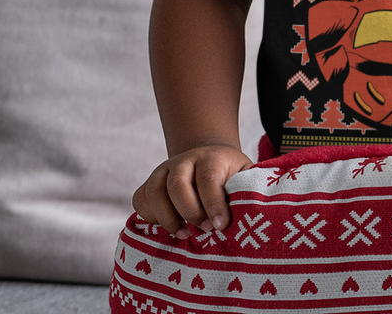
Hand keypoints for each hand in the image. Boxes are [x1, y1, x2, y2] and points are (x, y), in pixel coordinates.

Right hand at [132, 144, 253, 238]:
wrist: (209, 159)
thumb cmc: (231, 175)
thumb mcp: (245, 176)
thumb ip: (246, 190)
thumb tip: (250, 213)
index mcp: (211, 157)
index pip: (208, 178)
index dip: (213, 203)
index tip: (220, 225)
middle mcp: (184, 161)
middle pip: (177, 184)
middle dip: (190, 212)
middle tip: (204, 230)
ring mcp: (163, 170)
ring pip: (154, 192)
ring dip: (167, 218)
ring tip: (183, 234)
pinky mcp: (150, 183)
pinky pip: (140, 199)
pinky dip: (149, 216)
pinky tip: (167, 227)